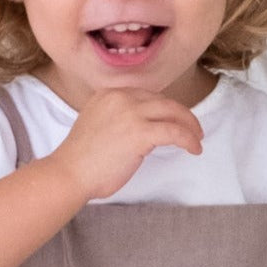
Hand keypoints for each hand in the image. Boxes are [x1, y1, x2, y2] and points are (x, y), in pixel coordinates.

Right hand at [54, 89, 202, 200]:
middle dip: (182, 115)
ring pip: (172, 112)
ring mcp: (130, 113)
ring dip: (189, 126)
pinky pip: (174, 131)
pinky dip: (188, 139)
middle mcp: (121, 97)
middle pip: (163, 101)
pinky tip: (194, 148)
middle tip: (193, 129)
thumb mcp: (98, 125)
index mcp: (109, 94)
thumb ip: (118, 119)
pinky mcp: (139, 132)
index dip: (165, 108)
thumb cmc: (81, 160)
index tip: (174, 120)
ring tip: (197, 139)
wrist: (69, 173)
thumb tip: (144, 129)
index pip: (147, 96)